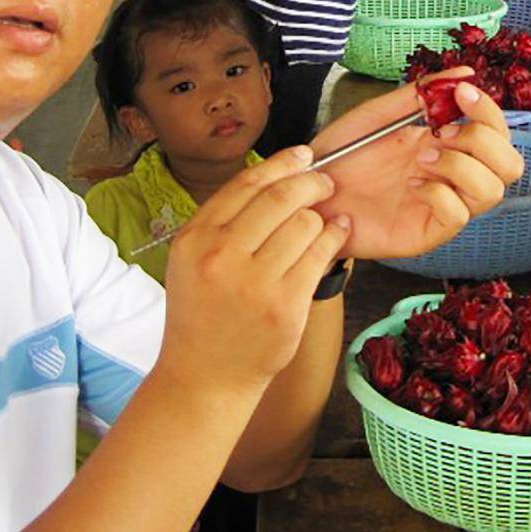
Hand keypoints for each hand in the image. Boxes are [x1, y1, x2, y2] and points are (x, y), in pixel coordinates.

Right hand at [160, 149, 350, 386]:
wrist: (205, 376)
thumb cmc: (203, 315)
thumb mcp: (192, 260)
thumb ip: (226, 221)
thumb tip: (278, 177)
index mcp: (195, 238)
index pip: (246, 183)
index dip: (281, 163)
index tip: (303, 155)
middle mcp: (220, 255)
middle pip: (280, 197)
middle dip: (311, 182)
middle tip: (324, 183)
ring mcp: (254, 282)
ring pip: (305, 223)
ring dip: (322, 216)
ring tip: (326, 219)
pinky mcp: (285, 305)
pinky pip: (321, 255)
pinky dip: (335, 238)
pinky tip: (337, 234)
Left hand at [311, 75, 522, 259]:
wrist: (309, 194)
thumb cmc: (340, 157)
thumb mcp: (378, 114)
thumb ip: (420, 94)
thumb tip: (465, 72)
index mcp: (446, 143)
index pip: (495, 130)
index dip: (489, 111)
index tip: (462, 94)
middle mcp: (453, 175)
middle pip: (510, 164)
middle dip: (485, 141)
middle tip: (446, 133)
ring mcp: (444, 204)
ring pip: (492, 191)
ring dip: (463, 166)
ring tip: (424, 159)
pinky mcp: (428, 231)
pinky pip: (458, 215)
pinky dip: (440, 194)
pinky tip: (412, 187)